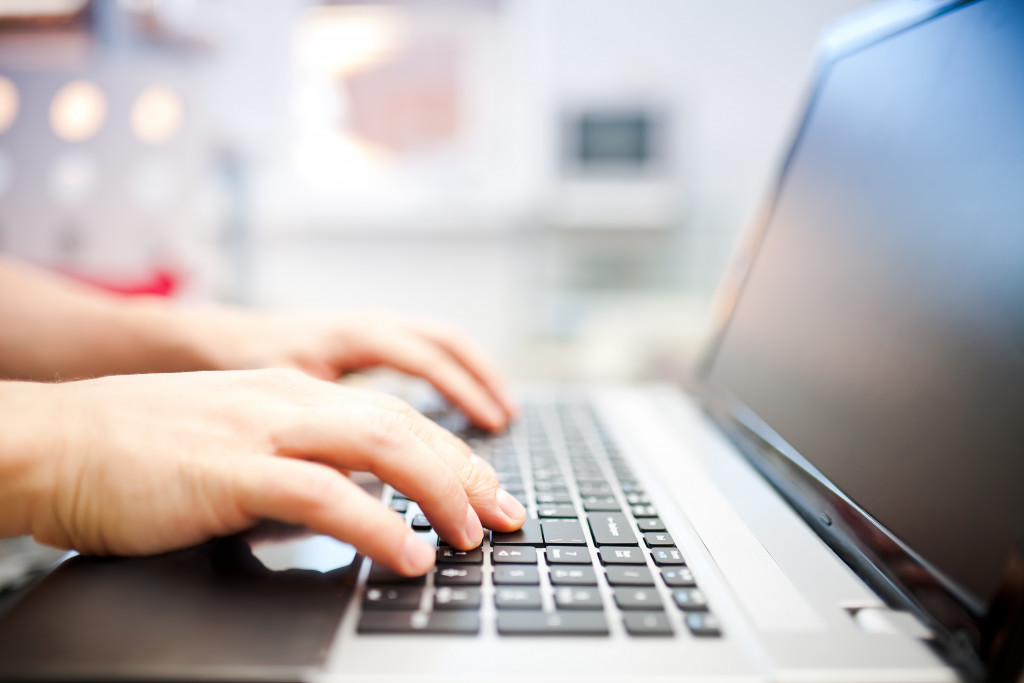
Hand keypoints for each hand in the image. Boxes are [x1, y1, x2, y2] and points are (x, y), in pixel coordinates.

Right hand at [10, 370, 525, 574]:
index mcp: (293, 391)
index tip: (488, 491)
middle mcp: (290, 399)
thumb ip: (294, 461)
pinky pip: (326, 494)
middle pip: (406, 426)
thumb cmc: (136, 452)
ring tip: (474, 536)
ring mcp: (264, 428)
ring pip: (383, 446)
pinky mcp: (234, 469)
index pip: (394, 415)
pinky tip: (408, 554)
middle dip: (468, 472)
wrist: (54, 441)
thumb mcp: (234, 442)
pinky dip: (378, 525)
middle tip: (506, 516)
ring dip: (441, 493)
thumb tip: (349, 505)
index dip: (451, 454)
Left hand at [183, 308, 515, 431]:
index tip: (487, 430)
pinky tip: (465, 405)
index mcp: (352, 335)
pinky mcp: (368, 339)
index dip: (462, 397)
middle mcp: (369, 323)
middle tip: (506, 428)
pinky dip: (455, 373)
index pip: (427, 360)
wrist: (205, 342)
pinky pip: (427, 347)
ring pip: (443, 341)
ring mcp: (371, 326)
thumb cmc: (236, 372)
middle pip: (447, 346)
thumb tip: (367, 481)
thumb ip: (325, 432)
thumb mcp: (276, 401)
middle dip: (484, 388)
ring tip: (505, 415)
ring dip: (478, 375)